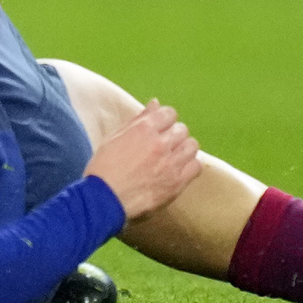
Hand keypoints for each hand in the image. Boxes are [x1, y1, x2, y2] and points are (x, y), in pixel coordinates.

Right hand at [85, 100, 200, 218]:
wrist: (105, 199)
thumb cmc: (105, 167)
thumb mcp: (115, 137)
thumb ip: (138, 120)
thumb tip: (155, 104)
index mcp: (144, 129)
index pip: (169, 113)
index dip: (165, 120)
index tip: (160, 127)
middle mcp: (161, 143)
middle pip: (182, 129)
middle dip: (174, 134)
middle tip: (164, 145)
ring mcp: (171, 163)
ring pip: (192, 146)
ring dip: (184, 148)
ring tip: (174, 156)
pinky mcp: (177, 182)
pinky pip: (197, 166)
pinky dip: (190, 165)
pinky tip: (179, 169)